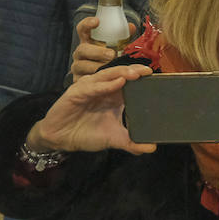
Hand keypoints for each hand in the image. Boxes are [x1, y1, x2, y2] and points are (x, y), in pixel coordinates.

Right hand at [26, 64, 156, 154]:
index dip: (142, 79)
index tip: (157, 78)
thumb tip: (152, 148)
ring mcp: (89, 88)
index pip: (130, 82)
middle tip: (149, 71)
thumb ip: (131, 142)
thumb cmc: (86, 133)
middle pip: (120, 74)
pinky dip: (105, 85)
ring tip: (136, 73)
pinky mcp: (76, 92)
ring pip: (107, 76)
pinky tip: (117, 83)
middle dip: (135, 71)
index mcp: (113, 96)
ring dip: (122, 73)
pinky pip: (92, 87)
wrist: (61, 140)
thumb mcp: (113, 139)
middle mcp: (102, 88)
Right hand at [71, 17, 135, 81]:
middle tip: (111, 54)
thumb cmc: (110, 63)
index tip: (97, 21)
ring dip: (97, 67)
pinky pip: (84, 81)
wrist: (103, 86)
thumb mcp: (116, 49)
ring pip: (82, 66)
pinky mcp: (78, 82)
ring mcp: (78, 67)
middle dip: (97, 51)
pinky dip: (95, 80)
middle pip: (83, 49)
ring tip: (110, 69)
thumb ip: (123, 39)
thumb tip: (131, 28)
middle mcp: (80, 54)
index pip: (83, 30)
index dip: (87, 24)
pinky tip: (106, 82)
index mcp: (88, 42)